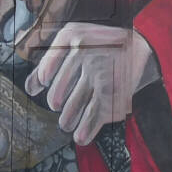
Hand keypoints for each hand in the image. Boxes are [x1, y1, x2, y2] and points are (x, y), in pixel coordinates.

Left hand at [24, 24, 155, 145]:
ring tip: (67, 124)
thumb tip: (30, 88)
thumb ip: (51, 59)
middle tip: (58, 106)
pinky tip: (82, 136)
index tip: (43, 84)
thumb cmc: (101, 44)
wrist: (141, 45)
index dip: (42, 77)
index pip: (47, 65)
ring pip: (74, 107)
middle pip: (58, 92)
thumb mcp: (76, 39)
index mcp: (74, 35)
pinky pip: (94, 116)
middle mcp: (85, 52)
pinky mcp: (114, 90)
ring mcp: (100, 72)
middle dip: (56, 103)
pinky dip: (86, 130)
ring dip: (68, 120)